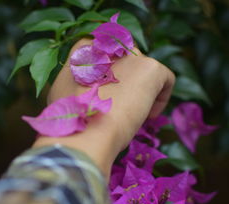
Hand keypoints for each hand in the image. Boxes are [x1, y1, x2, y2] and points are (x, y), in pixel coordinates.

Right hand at [34, 39, 174, 176]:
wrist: (86, 134)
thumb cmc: (72, 120)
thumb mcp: (62, 92)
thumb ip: (78, 79)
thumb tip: (92, 83)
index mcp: (84, 48)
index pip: (105, 58)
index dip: (109, 80)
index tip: (107, 101)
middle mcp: (109, 45)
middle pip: (127, 63)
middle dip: (128, 85)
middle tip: (121, 110)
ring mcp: (130, 54)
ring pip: (145, 72)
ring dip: (142, 92)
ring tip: (131, 115)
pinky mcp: (151, 67)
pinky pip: (166, 80)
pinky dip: (161, 99)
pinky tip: (148, 116)